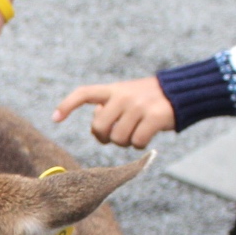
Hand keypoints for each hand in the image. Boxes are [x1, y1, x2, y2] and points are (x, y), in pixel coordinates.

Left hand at [53, 77, 175, 147]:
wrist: (181, 92)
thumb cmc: (149, 98)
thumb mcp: (126, 95)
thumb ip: (109, 107)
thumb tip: (97, 127)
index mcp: (113, 89)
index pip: (84, 94)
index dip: (67, 105)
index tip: (54, 119)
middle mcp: (124, 96)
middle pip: (99, 128)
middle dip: (105, 138)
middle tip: (116, 135)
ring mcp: (139, 106)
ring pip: (118, 138)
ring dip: (125, 143)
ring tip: (135, 132)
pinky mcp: (155, 117)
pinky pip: (137, 142)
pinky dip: (140, 145)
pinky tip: (147, 136)